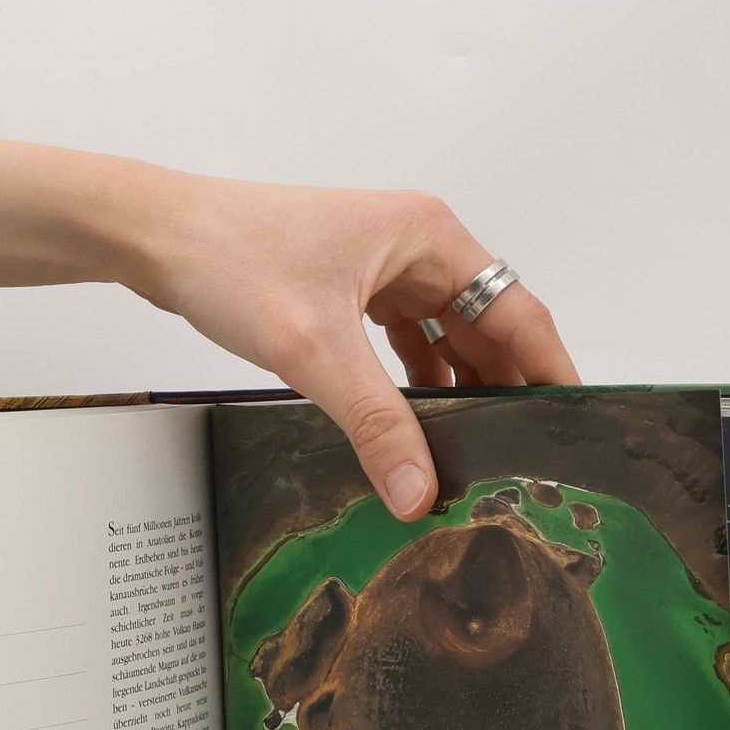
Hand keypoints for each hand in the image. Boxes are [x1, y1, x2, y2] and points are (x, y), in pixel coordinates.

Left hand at [123, 174, 579, 519]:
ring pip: (441, 339)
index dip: (551, 371)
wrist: (154, 235)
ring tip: (470, 457)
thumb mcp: (314, 350)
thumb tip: (420, 494)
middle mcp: (415, 244)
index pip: (519, 311)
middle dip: (501, 391)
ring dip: (453, 392)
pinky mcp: (345, 288)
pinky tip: (410, 429)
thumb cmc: (229, 257)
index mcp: (429, 236)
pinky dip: (409, 384)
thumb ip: (376, 424)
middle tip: (520, 461)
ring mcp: (380, 265)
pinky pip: (399, 342)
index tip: (575, 426)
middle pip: (484, 328)